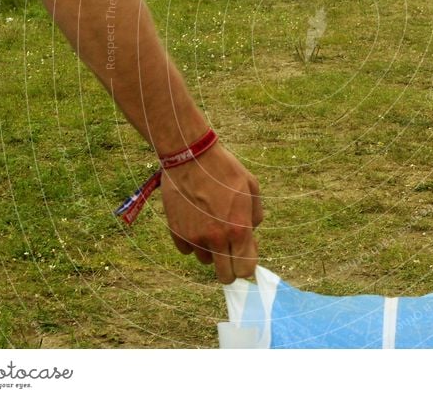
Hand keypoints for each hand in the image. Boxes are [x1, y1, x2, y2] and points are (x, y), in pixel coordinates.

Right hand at [161, 144, 262, 283]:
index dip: (248, 265)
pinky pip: (187, 250)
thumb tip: (251, 233)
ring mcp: (194, 237)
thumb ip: (255, 216)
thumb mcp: (251, 187)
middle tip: (230, 250)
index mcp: (238, 229)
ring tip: (211, 224)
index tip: (246, 253)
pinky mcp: (176, 232)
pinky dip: (192, 241)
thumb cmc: (224, 169)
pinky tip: (196, 221)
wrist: (190, 156)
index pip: (246, 269)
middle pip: (225, 276)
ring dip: (211, 250)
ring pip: (205, 260)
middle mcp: (216, 238)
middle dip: (230, 268)